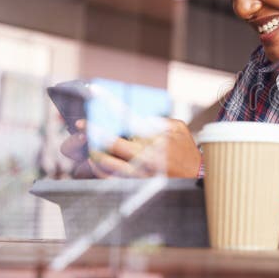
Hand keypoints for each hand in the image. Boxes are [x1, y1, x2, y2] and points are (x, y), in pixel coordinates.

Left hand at [60, 119, 200, 178]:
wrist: (196, 176)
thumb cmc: (185, 149)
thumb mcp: (178, 128)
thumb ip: (158, 120)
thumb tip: (137, 116)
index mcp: (156, 138)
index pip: (129, 118)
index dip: (111, 105)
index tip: (96, 93)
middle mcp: (146, 156)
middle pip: (112, 142)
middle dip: (94, 131)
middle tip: (82, 124)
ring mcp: (139, 172)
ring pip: (107, 163)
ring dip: (94, 152)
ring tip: (89, 144)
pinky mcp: (135, 183)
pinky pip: (110, 178)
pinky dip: (99, 170)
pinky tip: (95, 161)